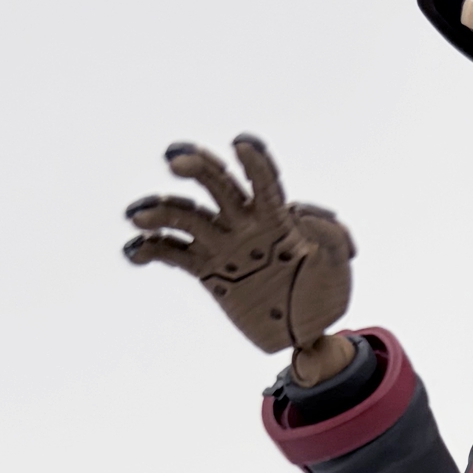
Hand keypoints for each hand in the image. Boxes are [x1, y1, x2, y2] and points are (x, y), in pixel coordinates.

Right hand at [123, 135, 354, 367]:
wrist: (305, 328)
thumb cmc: (325, 289)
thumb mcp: (338, 263)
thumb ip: (332, 240)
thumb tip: (305, 221)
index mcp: (277, 216)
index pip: (264, 182)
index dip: (254, 162)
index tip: (242, 144)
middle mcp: (244, 223)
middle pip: (216, 185)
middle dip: (197, 168)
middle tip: (176, 160)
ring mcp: (222, 245)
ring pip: (187, 216)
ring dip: (161, 210)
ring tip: (138, 215)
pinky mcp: (207, 271)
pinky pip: (174, 254)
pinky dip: (151, 249)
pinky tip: (134, 251)